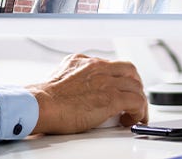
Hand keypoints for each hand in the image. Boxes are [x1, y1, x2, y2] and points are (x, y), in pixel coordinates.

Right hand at [27, 54, 147, 133]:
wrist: (42, 104)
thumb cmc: (45, 98)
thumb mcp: (60, 76)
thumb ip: (74, 77)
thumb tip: (79, 89)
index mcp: (85, 62)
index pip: (112, 65)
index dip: (120, 79)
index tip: (119, 89)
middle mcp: (98, 67)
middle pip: (129, 70)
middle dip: (135, 86)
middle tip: (133, 100)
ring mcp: (106, 81)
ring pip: (136, 86)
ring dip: (139, 101)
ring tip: (135, 114)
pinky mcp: (112, 98)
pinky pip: (137, 101)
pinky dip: (140, 111)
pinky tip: (133, 120)